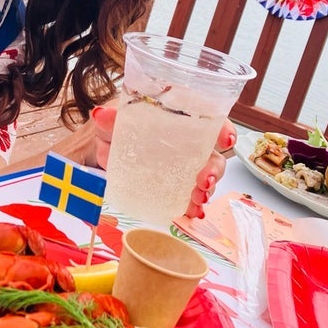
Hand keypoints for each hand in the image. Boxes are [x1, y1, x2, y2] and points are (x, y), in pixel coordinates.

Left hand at [89, 107, 236, 218]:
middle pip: (213, 154)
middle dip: (215, 168)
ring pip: (207, 177)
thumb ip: (112, 120)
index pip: (210, 121)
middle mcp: (188, 144)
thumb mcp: (113, 122)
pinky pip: (191, 197)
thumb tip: (102, 115)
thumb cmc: (117, 129)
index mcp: (179, 120)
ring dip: (207, 190)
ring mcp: (184, 167)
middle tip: (205, 180)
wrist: (106, 151)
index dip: (223, 129)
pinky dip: (193, 206)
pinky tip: (191, 212)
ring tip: (197, 199)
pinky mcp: (175, 186)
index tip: (225, 140)